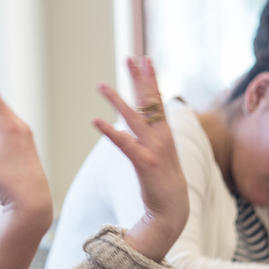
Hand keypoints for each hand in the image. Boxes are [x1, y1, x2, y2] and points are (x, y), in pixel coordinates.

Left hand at [94, 57, 188, 262]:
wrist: (173, 210)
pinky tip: (95, 121)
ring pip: (134, 118)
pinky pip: (124, 143)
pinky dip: (109, 131)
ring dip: (116, 100)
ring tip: (100, 85)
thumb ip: (151, 137)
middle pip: (149, 102)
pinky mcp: (145, 163)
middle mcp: (162, 137)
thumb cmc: (162, 183)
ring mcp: (154, 149)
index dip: (150, 79)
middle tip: (129, 58)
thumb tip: (140, 123)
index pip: (158, 100)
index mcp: (165, 134)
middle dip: (139, 79)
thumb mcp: (159, 155)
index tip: (145, 60)